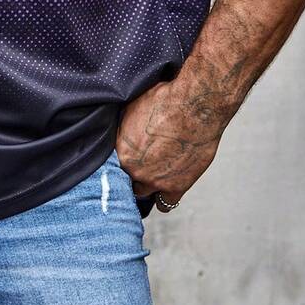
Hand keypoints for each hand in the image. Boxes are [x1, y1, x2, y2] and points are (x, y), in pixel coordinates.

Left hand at [116, 79, 221, 209]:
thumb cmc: (165, 100)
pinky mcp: (176, 186)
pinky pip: (165, 204)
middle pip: (126, 179)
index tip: (126, 157)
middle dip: (132, 171)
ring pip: (143, 192)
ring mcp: (155, 180)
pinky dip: (165, 196)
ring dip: (147, 184)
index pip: (110, 166)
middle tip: (140, 162)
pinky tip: (166, 187)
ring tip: (153, 173)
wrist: (195, 106)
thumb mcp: (131, 108)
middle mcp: (134, 169)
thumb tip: (117, 133)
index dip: (119, 160)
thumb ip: (122, 129)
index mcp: (120, 150)